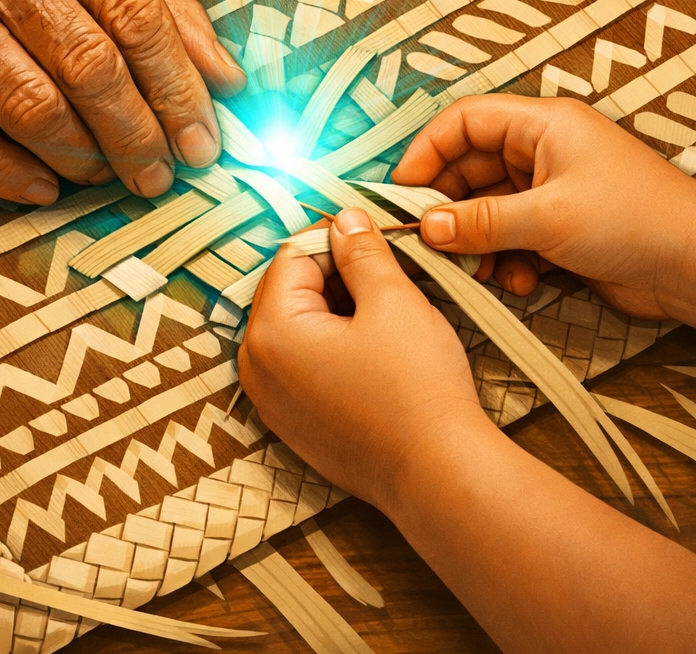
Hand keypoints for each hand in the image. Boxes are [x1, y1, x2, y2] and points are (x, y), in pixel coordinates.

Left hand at [238, 208, 486, 516]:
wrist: (439, 475)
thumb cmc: (417, 388)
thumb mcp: (392, 300)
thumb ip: (361, 252)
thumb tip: (345, 219)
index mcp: (271, 330)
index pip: (293, 257)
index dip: (337, 240)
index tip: (375, 239)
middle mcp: (256, 367)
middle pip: (288, 292)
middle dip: (334, 276)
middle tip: (385, 276)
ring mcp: (270, 401)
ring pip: (296, 327)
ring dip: (334, 310)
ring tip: (384, 314)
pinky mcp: (292, 424)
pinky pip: (300, 365)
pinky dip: (330, 347)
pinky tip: (373, 352)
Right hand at [390, 94, 695, 322]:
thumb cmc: (637, 219)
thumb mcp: (548, 217)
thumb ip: (481, 221)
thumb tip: (429, 227)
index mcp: (542, 126)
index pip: (464, 121)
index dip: (428, 151)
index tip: (403, 190)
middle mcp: (542, 153)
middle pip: (470, 169)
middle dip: (449, 207)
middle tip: (429, 240)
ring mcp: (549, 191)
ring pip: (487, 209)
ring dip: (476, 241)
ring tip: (475, 268)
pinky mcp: (557, 228)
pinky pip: (509, 237)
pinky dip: (504, 260)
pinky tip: (517, 281)